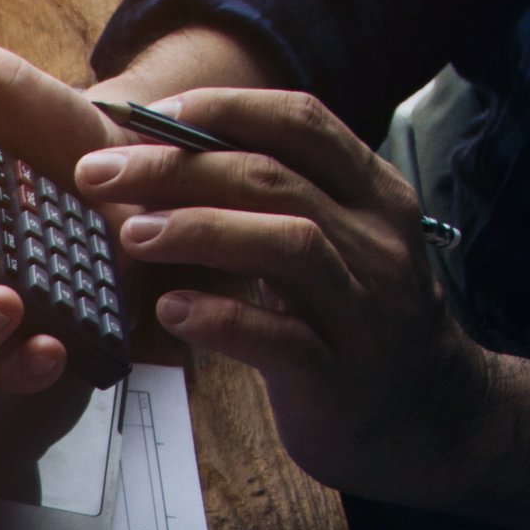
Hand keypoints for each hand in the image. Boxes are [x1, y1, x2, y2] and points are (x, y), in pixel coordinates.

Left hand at [70, 88, 499, 506]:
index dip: (223, 110)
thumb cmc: (354, 324)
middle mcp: (373, 239)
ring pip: (286, 243)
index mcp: (372, 194)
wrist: (428, 419)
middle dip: (179, 167)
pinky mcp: (337, 375)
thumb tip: (173, 166)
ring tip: (132, 233)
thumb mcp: (333, 249)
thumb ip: (278, 207)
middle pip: (274, 178)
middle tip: (101, 173)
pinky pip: (279, 338)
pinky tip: (172, 310)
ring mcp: (361, 307)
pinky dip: (222, 319)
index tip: (147, 117)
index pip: (301, 122)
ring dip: (200, 230)